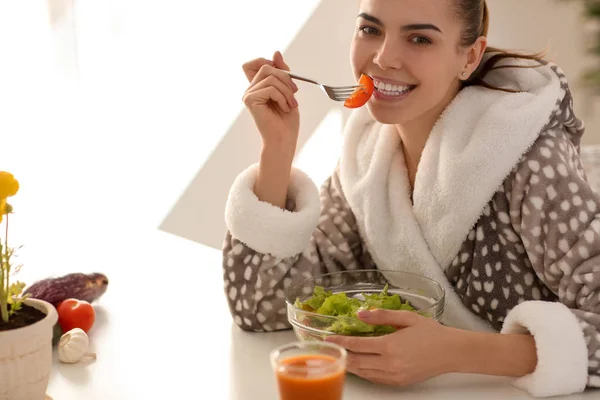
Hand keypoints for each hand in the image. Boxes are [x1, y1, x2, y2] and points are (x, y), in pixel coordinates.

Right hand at [242, 51, 299, 149]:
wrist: (284, 140)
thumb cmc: (287, 120)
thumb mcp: (288, 90)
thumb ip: (281, 72)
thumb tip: (275, 52)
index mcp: (257, 87)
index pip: (255, 63)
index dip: (269, 62)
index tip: (285, 76)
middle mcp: (250, 90)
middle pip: (266, 66)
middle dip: (285, 78)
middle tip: (294, 93)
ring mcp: (248, 95)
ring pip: (270, 77)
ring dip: (286, 90)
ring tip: (291, 104)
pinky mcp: (250, 100)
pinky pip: (270, 88)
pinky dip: (282, 97)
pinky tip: (284, 108)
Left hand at [326, 309, 458, 386]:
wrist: (451, 352)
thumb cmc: (431, 332)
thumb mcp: (406, 317)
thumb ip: (381, 316)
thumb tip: (361, 314)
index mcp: (390, 345)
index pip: (357, 344)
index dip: (341, 341)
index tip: (328, 337)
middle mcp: (390, 363)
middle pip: (357, 362)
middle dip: (341, 354)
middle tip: (329, 348)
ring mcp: (394, 375)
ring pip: (364, 373)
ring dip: (351, 365)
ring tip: (341, 355)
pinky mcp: (399, 382)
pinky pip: (375, 379)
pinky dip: (364, 372)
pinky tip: (359, 365)